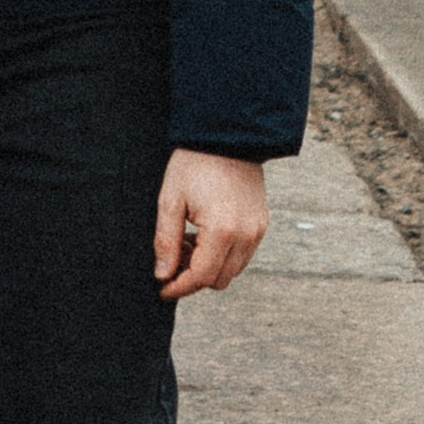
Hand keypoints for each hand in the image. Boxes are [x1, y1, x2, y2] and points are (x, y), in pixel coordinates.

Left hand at [154, 148, 267, 300]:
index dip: (179, 287)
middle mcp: (246, 236)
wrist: (228, 134)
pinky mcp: (261, 223)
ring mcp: (257, 231)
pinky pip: (243, 255)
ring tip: (188, 241)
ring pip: (232, 270)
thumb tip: (163, 275)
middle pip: (218, 280)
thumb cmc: (194, 164)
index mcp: (222, 231)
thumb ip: (166, 241)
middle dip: (193, 277)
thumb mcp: (171, 200)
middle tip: (173, 258)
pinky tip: (205, 235)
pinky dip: (223, 255)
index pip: (201, 277)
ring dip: (209, 267)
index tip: (162, 288)